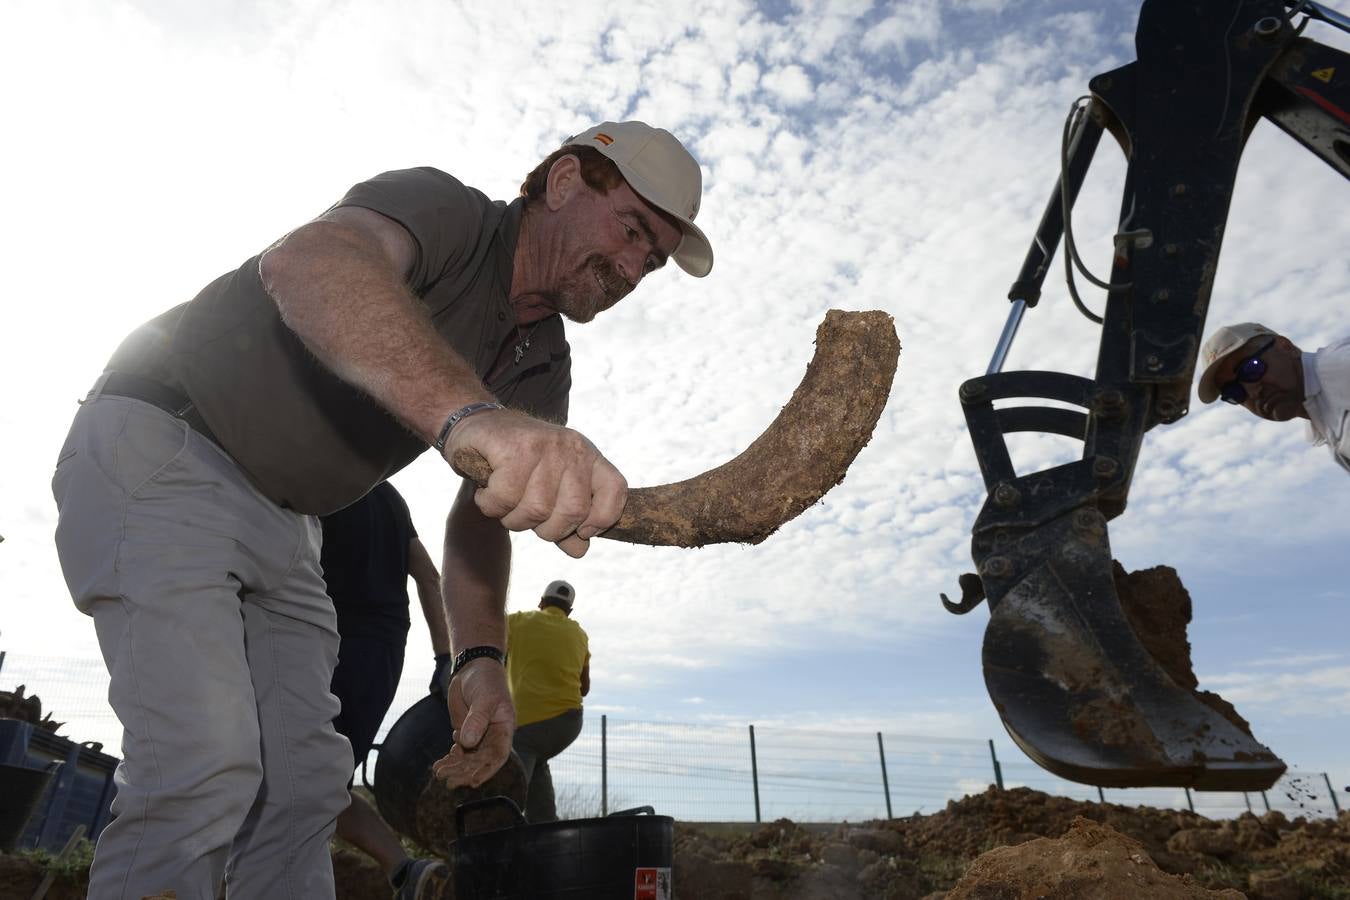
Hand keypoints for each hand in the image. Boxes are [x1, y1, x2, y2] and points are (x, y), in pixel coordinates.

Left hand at [430, 659, 514, 788]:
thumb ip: (477, 719)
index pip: (498, 755)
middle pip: (480, 761)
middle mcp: (492, 736)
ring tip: (440, 773)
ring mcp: (477, 735)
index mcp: (504, 729)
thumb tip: (467, 743)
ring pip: (468, 758)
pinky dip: (449, 758)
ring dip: (455, 767)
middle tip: (449, 781)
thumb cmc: (486, 681)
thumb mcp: (484, 698)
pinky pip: (458, 750)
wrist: (473, 669)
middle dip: (465, 772)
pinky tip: (439, 764)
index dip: (487, 770)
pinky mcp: (464, 732)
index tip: (473, 782)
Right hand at [445, 410, 625, 558]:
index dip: (602, 518)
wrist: (477, 422)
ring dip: (513, 519)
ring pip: (537, 509)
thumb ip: (567, 520)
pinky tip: (486, 492)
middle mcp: (571, 449)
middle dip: (547, 530)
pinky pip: (505, 498)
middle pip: (574, 511)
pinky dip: (490, 505)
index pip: (615, 490)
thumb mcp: (549, 489)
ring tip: (503, 503)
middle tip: (526, 518)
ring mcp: (545, 446)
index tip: (581, 531)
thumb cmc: (515, 462)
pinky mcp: (514, 448)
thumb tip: (580, 550)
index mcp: (588, 457)